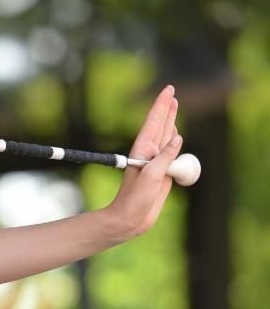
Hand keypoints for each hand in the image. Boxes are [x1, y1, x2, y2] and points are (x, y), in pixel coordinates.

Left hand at [106, 85, 181, 239]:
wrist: (130, 219)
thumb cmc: (135, 198)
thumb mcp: (151, 176)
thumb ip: (165, 157)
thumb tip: (178, 138)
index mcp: (143, 149)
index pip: (154, 121)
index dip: (161, 105)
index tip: (168, 89)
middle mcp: (149, 153)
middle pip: (161, 124)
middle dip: (167, 108)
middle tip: (171, 91)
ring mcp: (156, 162)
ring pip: (167, 136)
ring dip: (171, 121)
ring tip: (174, 106)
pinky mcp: (163, 173)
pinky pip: (172, 153)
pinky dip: (175, 143)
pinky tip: (176, 135)